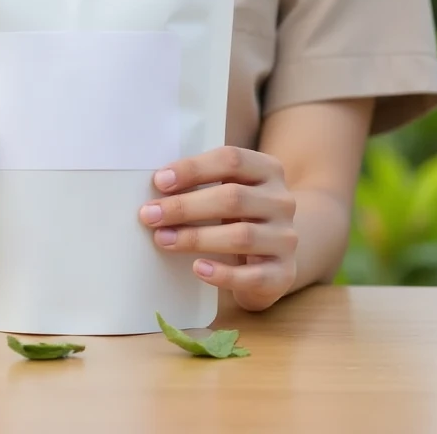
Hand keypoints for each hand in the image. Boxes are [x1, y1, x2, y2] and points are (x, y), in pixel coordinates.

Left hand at [138, 146, 297, 311]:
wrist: (277, 254)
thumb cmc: (241, 215)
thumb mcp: (230, 189)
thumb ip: (204, 182)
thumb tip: (158, 185)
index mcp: (268, 170)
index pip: (231, 160)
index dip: (193, 169)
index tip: (160, 181)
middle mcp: (282, 201)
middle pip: (233, 198)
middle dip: (185, 206)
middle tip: (150, 215)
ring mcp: (286, 238)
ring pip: (241, 236)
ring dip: (196, 238)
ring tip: (163, 239)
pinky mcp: (284, 273)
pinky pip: (252, 275)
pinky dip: (222, 273)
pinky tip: (197, 268)